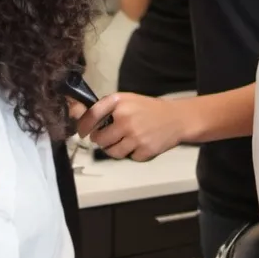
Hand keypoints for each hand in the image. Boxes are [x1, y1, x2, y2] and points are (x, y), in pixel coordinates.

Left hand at [72, 92, 186, 160]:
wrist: (177, 118)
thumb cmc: (149, 108)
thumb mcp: (128, 100)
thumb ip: (107, 108)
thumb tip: (81, 117)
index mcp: (119, 102)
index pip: (92, 115)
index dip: (83, 126)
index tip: (82, 132)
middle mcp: (125, 118)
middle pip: (100, 139)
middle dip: (101, 139)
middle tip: (108, 136)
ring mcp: (135, 136)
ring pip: (111, 151)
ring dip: (114, 149)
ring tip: (123, 141)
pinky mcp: (144, 150)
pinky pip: (129, 157)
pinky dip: (132, 153)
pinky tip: (139, 144)